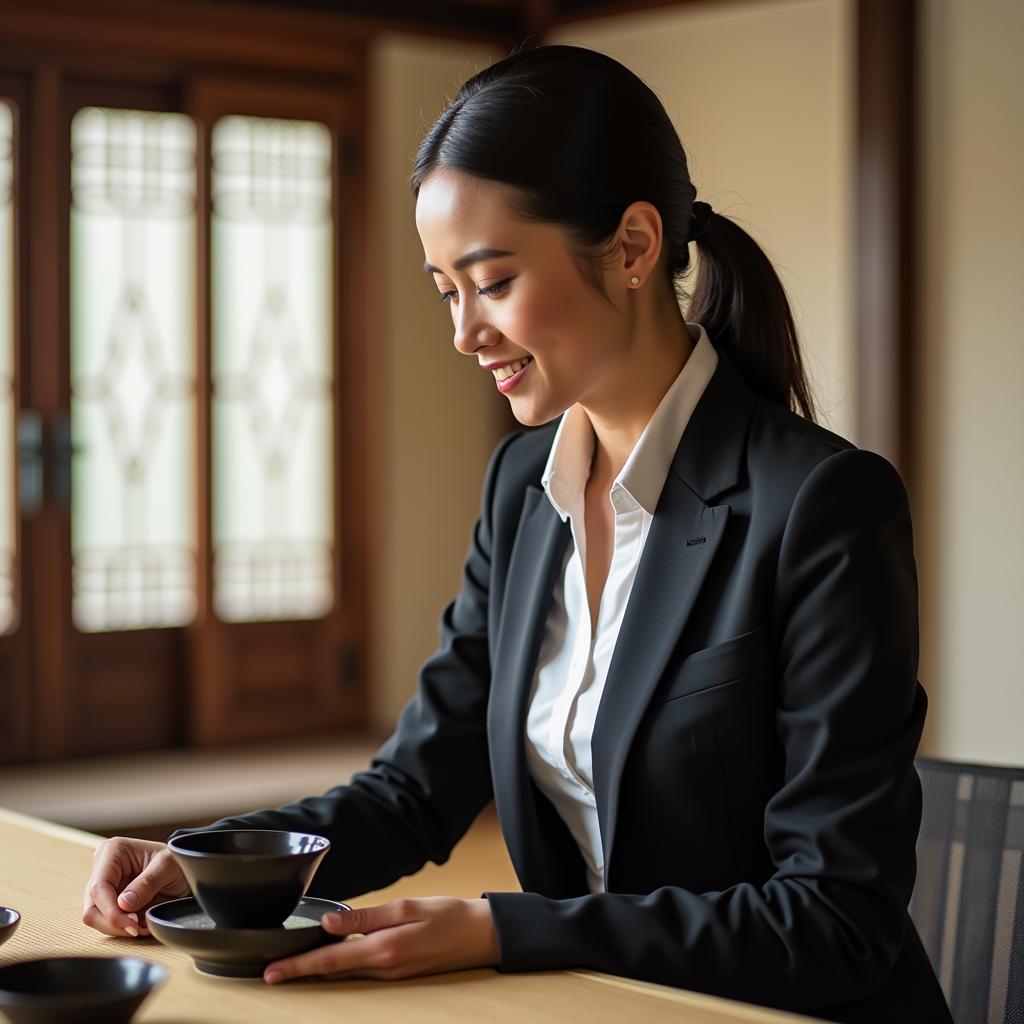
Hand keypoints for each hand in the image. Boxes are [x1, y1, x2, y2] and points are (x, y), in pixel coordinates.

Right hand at [82, 837, 189, 937]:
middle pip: (92, 908)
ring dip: (119, 927)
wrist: (184, 867)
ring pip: (96, 919)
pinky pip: (107, 922)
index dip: (111, 911)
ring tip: (142, 925)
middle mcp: (102, 868)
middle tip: (138, 928)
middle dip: (114, 923)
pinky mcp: (108, 901)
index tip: (132, 923)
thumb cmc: (177, 860)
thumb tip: (123, 903)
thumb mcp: (169, 866)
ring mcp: (104, 886)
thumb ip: (147, 883)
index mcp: (113, 851)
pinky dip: (122, 928)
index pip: (98, 888)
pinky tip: (140, 924)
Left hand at [263, 897, 500, 983]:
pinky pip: (360, 970)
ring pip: (344, 973)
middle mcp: (383, 969)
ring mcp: (391, 975)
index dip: (298, 967)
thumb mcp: (406, 907)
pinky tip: (330, 958)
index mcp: (383, 950)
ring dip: (317, 970)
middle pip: (332, 972)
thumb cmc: (447, 915)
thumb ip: (366, 916)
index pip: (329, 960)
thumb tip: (330, 922)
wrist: (481, 935)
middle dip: (301, 971)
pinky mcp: (398, 972)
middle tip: (270, 971)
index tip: (270, 973)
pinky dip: (340, 966)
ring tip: (291, 964)